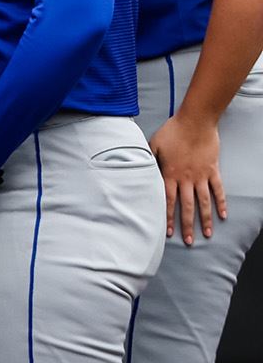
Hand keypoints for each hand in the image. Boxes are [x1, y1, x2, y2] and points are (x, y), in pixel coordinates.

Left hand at [150, 113, 225, 243]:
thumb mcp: (153, 145)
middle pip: (186, 206)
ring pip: (203, 202)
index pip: (167, 201)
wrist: (195, 121)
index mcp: (169, 174)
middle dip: (186, 225)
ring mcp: (201, 175)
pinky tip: (223, 215)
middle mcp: (186, 178)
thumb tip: (139, 170)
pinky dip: (221, 203)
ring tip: (207, 234)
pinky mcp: (213, 170)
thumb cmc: (172, 131)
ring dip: (205, 219)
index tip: (167, 232)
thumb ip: (148, 160)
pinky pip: (218, 190)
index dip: (167, 217)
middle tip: (188, 241)